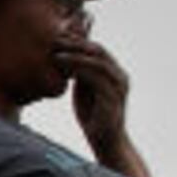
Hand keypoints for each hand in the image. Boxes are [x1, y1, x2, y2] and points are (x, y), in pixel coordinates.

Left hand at [59, 39, 133, 161]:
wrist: (105, 141)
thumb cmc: (93, 116)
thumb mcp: (84, 89)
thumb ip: (80, 73)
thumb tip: (65, 56)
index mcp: (115, 72)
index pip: (97, 49)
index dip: (78, 40)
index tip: (58, 36)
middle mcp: (120, 76)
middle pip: (98, 50)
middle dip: (76, 43)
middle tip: (55, 39)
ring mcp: (118, 85)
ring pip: (98, 60)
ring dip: (76, 53)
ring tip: (56, 51)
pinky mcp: (113, 96)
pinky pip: (96, 76)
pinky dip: (78, 68)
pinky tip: (63, 64)